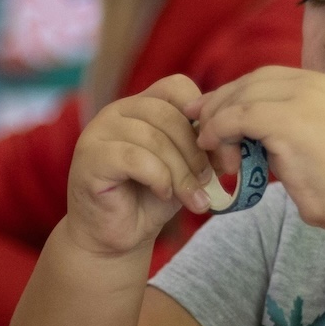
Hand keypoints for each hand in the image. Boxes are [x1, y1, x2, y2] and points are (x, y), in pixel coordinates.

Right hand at [63, 75, 212, 256]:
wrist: (116, 237)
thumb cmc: (150, 199)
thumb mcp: (186, 168)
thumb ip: (204, 149)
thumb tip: (233, 141)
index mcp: (140, 105)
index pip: (177, 87)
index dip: (204, 117)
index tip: (218, 153)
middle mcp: (116, 111)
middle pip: (168, 114)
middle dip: (195, 152)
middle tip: (208, 182)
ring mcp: (99, 132)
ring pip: (153, 139)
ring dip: (181, 173)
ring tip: (193, 198)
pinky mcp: (91, 158)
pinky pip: (135, 159)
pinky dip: (159, 179)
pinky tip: (163, 194)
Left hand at [188, 67, 324, 229]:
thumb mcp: (304, 139)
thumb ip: (276, 122)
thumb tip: (233, 117)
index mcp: (320, 85)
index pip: (263, 77)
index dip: (231, 92)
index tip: (205, 110)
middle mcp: (313, 84)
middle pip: (248, 83)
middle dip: (217, 103)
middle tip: (197, 126)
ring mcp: (303, 100)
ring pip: (240, 99)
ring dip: (218, 124)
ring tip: (215, 153)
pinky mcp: (289, 120)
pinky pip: (238, 118)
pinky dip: (218, 131)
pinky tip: (215, 150)